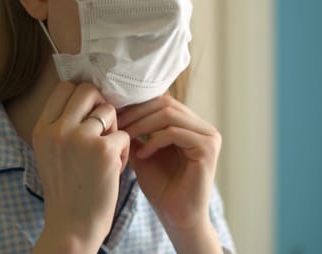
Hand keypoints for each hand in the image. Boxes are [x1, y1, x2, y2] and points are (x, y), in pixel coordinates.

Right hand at [31, 82, 128, 252]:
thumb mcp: (52, 152)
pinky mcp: (104, 150)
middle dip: (100, 105)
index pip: (64, 88)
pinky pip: (124, 134)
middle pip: (88, 90)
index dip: (82, 97)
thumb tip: (89, 95)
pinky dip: (124, 150)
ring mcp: (80, 138)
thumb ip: (63, 125)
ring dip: (114, 128)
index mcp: (42, 129)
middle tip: (103, 128)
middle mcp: (58, 130)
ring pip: (109, 110)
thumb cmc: (67, 190)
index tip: (89, 113)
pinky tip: (114, 168)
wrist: (72, 226)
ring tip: (108, 152)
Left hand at [118, 95, 222, 252]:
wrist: (177, 218)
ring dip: (142, 124)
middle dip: (136, 113)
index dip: (136, 106)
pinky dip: (154, 141)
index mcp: (191, 125)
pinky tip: (141, 154)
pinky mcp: (208, 148)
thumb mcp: (142, 153)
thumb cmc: (161, 189)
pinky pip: (175, 133)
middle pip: (165, 104)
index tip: (113, 115)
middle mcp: (203, 127)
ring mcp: (209, 136)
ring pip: (169, 114)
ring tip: (124, 137)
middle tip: (115, 124)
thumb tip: (115, 110)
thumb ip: (135, 133)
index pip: (162, 102)